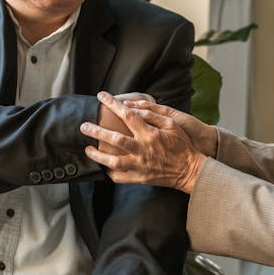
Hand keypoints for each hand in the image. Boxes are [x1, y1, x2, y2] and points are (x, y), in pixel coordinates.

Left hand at [80, 91, 206, 192]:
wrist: (190, 170)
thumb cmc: (182, 145)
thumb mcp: (172, 124)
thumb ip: (153, 115)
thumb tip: (135, 108)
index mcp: (150, 134)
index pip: (127, 115)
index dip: (113, 104)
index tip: (102, 96)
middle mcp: (142, 149)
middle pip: (114, 139)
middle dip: (96, 131)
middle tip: (84, 126)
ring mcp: (139, 165)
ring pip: (112, 161)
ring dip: (97, 155)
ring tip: (88, 149)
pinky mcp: (139, 178)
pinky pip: (119, 177)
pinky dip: (109, 172)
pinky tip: (104, 166)